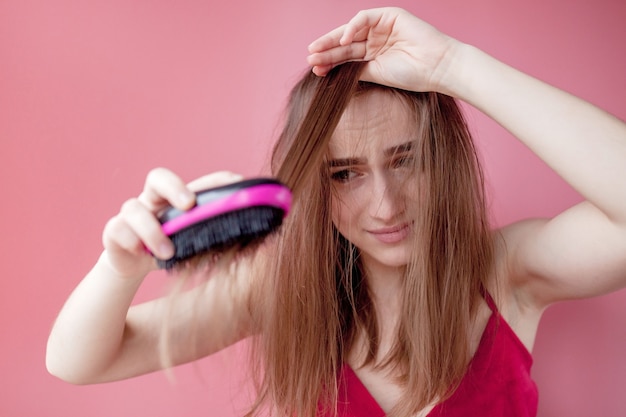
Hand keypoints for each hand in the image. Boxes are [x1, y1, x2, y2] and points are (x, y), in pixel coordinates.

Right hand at [101, 168, 243, 278]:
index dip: (214, 181)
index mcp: (175, 200)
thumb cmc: (170, 248)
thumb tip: (265, 238)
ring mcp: (130, 214)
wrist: (133, 264)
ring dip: (153, 231)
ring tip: (169, 251)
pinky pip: (116, 229)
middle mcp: (152, 200)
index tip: (234, 184)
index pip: (196, 182)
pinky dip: (130, 240)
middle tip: (188, 205)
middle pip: (157, 177)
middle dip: (174, 187)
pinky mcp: (113, 232)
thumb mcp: (195, 242)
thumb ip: (221, 235)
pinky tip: (140, 253)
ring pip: (134, 208)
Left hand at [307, 7, 458, 92]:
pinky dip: (353, 27)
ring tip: (317, 50)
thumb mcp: (377, 74)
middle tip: (309, 57)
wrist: (436, 67)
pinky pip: (365, 18)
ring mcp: (382, 27)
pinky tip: (343, 41)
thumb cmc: (412, 74)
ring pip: (351, 31)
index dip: (330, 62)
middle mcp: (375, 40)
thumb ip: (357, 70)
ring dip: (333, 40)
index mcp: (373, 55)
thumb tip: (333, 72)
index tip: (315, 70)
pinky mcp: (390, 15)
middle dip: (326, 50)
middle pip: (345, 43)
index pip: (346, 56)